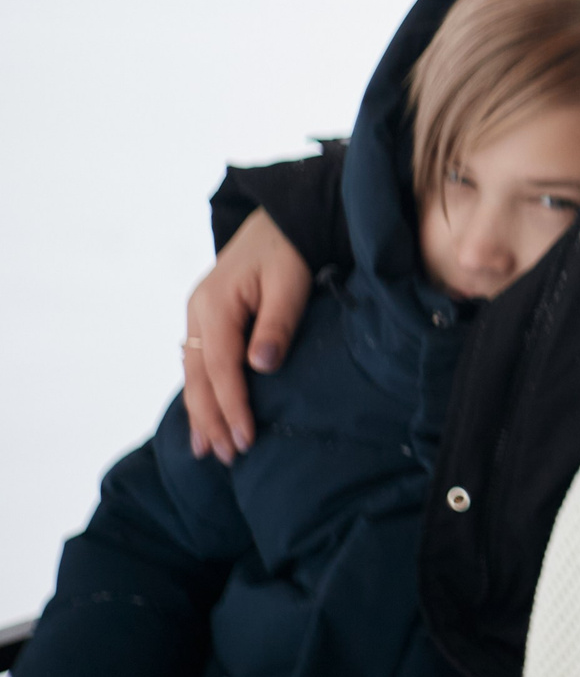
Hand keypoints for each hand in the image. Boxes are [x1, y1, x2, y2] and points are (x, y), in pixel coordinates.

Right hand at [181, 208, 310, 463]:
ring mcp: (197, 315)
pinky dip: (201, 391)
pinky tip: (204, 415)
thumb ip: (277, 323)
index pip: (221, 368)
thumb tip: (261, 366)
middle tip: (228, 457)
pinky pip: (198, 362)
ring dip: (201, 412)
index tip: (245, 438)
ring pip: (193, 373)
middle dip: (212, 419)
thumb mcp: (290, 282)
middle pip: (199, 377)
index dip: (232, 406)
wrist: (281, 219)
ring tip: (208, 449)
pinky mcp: (206, 318)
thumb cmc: (290, 249)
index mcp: (215, 305)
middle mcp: (198, 312)